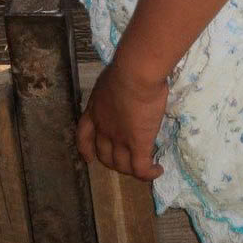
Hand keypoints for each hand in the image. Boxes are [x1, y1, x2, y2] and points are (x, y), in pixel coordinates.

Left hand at [76, 57, 168, 180]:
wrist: (135, 74)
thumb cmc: (126, 69)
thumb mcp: (113, 80)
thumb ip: (116, 90)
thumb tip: (128, 88)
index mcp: (95, 111)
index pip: (84, 136)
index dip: (86, 149)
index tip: (89, 158)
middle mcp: (104, 129)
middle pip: (104, 155)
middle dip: (113, 162)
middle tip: (125, 161)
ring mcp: (120, 139)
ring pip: (122, 165)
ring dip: (131, 170)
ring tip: (143, 167)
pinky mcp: (138, 144)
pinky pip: (141, 168)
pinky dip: (149, 173)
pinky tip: (158, 170)